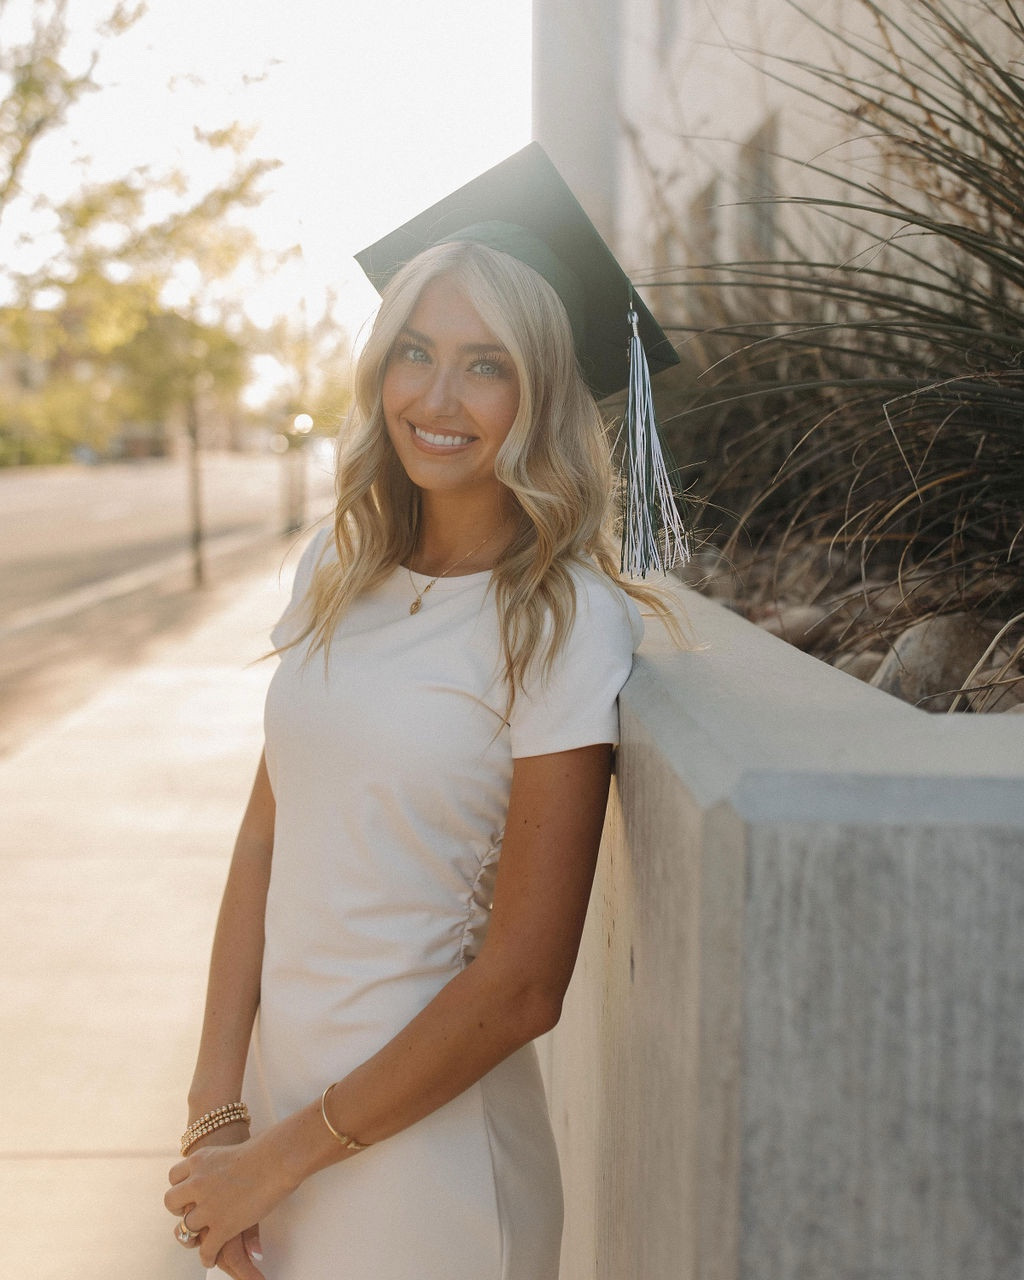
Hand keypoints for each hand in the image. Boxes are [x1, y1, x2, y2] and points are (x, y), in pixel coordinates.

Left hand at [166, 1129, 289, 1272]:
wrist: (276, 1159)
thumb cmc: (265, 1148)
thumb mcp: (232, 1149)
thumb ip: (221, 1162)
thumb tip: (228, 1169)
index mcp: (200, 1160)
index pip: (174, 1176)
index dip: (180, 1186)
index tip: (188, 1192)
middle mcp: (197, 1183)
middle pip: (171, 1202)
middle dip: (179, 1210)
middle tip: (191, 1213)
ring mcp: (208, 1206)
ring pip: (185, 1228)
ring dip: (192, 1234)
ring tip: (200, 1240)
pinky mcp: (222, 1226)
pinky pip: (206, 1249)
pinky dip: (208, 1256)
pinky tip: (212, 1258)